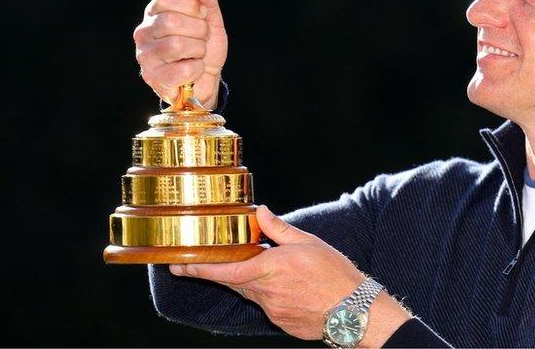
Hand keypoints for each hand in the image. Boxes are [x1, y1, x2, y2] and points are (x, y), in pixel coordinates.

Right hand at [134, 0, 227, 108]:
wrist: (206, 80)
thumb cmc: (203, 48)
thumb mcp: (210, 21)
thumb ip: (206, 0)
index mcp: (155, 13)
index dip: (191, 5)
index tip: (201, 14)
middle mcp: (144, 32)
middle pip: (172, 21)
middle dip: (198, 30)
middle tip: (202, 37)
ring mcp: (146, 56)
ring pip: (177, 45)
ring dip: (199, 50)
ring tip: (197, 54)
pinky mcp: (153, 78)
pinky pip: (183, 69)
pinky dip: (197, 69)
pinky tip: (193, 69)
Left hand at [170, 206, 411, 345]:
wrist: (356, 311)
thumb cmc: (335, 274)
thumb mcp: (308, 242)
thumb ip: (279, 229)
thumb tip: (261, 211)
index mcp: (270, 268)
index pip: (224, 270)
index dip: (198, 268)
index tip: (178, 265)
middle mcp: (266, 292)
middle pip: (233, 281)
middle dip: (219, 272)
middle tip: (202, 262)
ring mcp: (272, 311)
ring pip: (251, 293)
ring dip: (250, 280)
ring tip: (266, 270)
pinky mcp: (281, 323)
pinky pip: (267, 306)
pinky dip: (270, 294)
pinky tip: (288, 288)